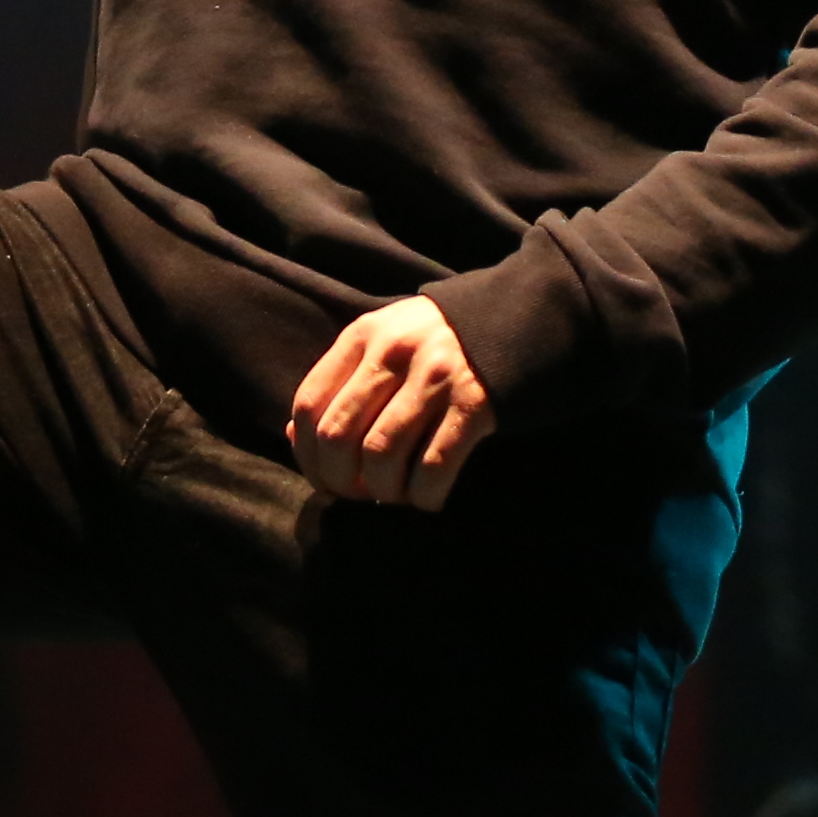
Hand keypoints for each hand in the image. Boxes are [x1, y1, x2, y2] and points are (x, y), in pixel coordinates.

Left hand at [286, 295, 491, 512]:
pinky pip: (433, 468)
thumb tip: (295, 437)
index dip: (307, 455)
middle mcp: (393, 352)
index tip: (325, 478)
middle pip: (338, 436)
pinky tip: (428, 499)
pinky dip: (424, 497)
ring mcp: (435, 377)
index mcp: (362, 335)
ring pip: (382, 456)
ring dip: (383, 492)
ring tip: (395, 495)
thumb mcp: (385, 342)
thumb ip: (342, 382)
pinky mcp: (475, 404)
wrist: (522, 317)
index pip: (308, 404)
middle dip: (341, 482)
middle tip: (360, 495)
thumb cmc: (440, 342)